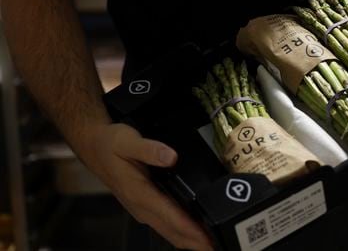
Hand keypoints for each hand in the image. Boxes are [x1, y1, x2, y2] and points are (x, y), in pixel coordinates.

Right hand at [82, 123, 213, 250]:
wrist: (94, 147)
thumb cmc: (110, 144)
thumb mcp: (128, 140)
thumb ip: (150, 149)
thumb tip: (171, 157)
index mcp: (138, 193)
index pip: (170, 216)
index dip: (190, 229)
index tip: (208, 237)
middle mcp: (140, 206)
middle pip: (172, 231)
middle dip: (195, 241)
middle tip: (219, 245)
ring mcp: (142, 209)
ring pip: (169, 232)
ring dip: (190, 240)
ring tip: (212, 242)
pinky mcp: (144, 207)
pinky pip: (165, 225)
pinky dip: (181, 232)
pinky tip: (196, 231)